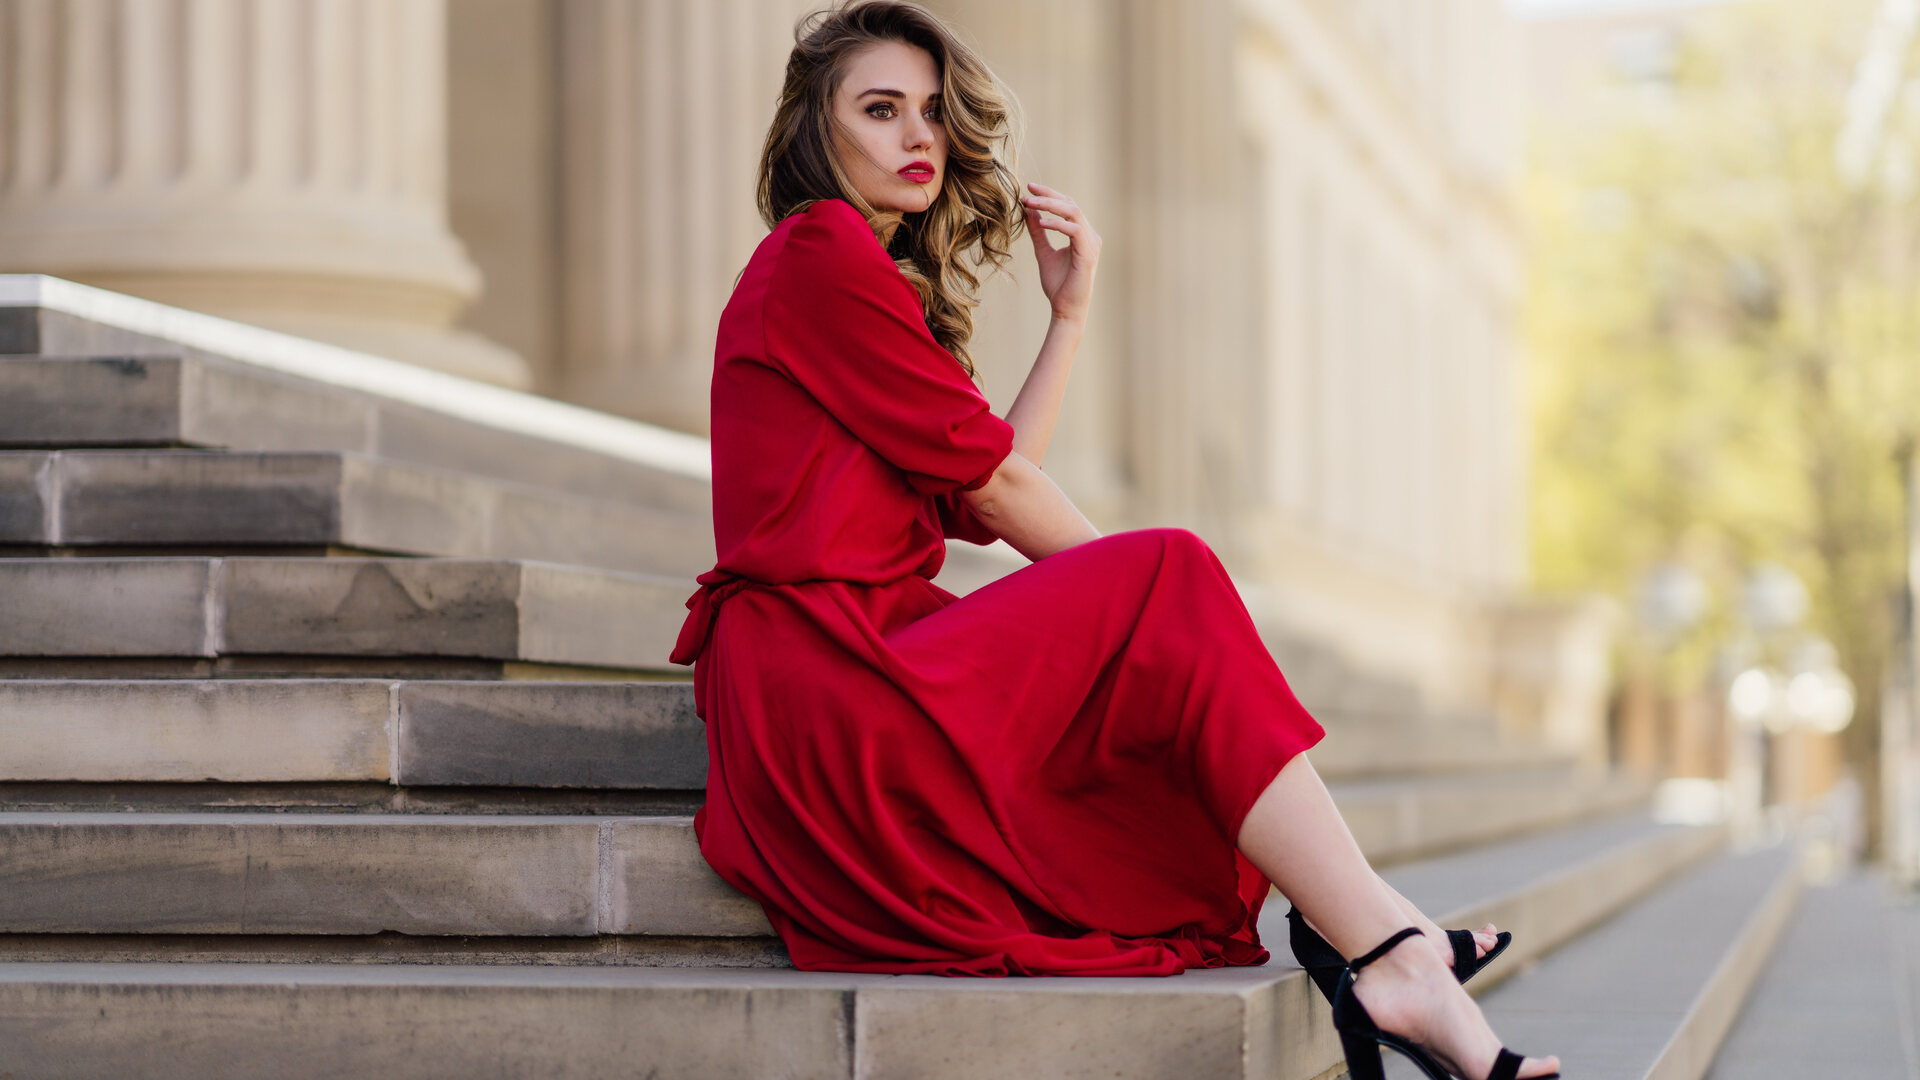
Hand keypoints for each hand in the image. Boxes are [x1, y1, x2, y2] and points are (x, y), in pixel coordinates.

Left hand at [1020, 182, 1099, 323]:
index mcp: (1082, 234)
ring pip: (1073, 212)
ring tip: (1030, 203)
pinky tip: (1040, 222)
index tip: (1028, 189)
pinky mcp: (1088, 254)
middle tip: (1027, 192)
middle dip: (1048, 196)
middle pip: (1071, 205)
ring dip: (1050, 205)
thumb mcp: (1043, 253)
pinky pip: (1075, 230)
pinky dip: (1057, 224)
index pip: (1067, 206)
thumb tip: (1029, 210)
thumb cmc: (1058, 285)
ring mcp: (1092, 244)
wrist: (1065, 309)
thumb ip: (1038, 233)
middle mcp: (1090, 236)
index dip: (1049, 195)